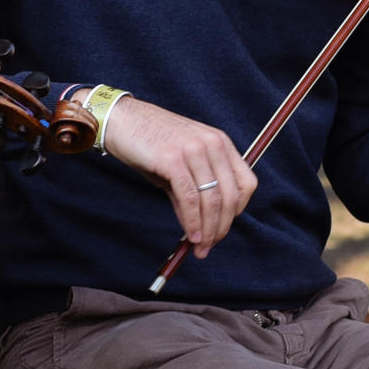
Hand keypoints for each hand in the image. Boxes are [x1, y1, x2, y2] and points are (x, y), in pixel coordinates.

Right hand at [95, 97, 256, 256]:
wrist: (121, 121)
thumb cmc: (150, 145)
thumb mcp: (179, 169)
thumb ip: (193, 196)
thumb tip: (201, 231)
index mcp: (220, 143)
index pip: (246, 183)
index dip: (238, 210)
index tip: (223, 227)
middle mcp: (213, 144)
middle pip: (230, 196)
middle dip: (221, 227)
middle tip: (209, 247)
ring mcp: (194, 150)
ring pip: (211, 200)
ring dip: (207, 229)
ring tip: (200, 247)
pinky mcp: (173, 159)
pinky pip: (190, 198)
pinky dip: (192, 221)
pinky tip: (190, 235)